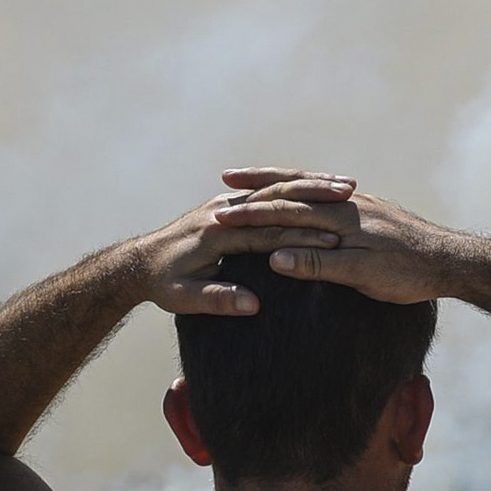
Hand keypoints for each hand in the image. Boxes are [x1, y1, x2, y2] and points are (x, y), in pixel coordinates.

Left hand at [124, 171, 355, 314]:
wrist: (138, 263)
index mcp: (216, 232)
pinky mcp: (227, 204)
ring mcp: (225, 203)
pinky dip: (295, 186)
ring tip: (346, 185)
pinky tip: (320, 188)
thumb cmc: (162, 283)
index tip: (336, 241)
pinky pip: (266, 190)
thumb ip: (218, 299)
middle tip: (353, 196)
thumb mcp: (184, 298)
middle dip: (315, 196)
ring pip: (275, 188)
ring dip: (311, 185)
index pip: (268, 231)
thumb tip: (251, 305)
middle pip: (277, 199)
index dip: (303, 236)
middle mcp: (222, 210)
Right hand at [245, 182, 473, 306]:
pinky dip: (304, 191)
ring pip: (310, 187)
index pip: (285, 210)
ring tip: (256, 179)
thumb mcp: (363, 275)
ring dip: (280, 182)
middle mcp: (348, 203)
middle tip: (226, 176)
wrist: (452, 261)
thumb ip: (319, 264)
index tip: (219, 216)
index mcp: (341, 218)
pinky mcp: (369, 210)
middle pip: (294, 187)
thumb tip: (276, 257)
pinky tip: (301, 197)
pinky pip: (326, 195)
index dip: (251, 214)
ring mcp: (359, 204)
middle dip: (259, 183)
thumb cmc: (410, 273)